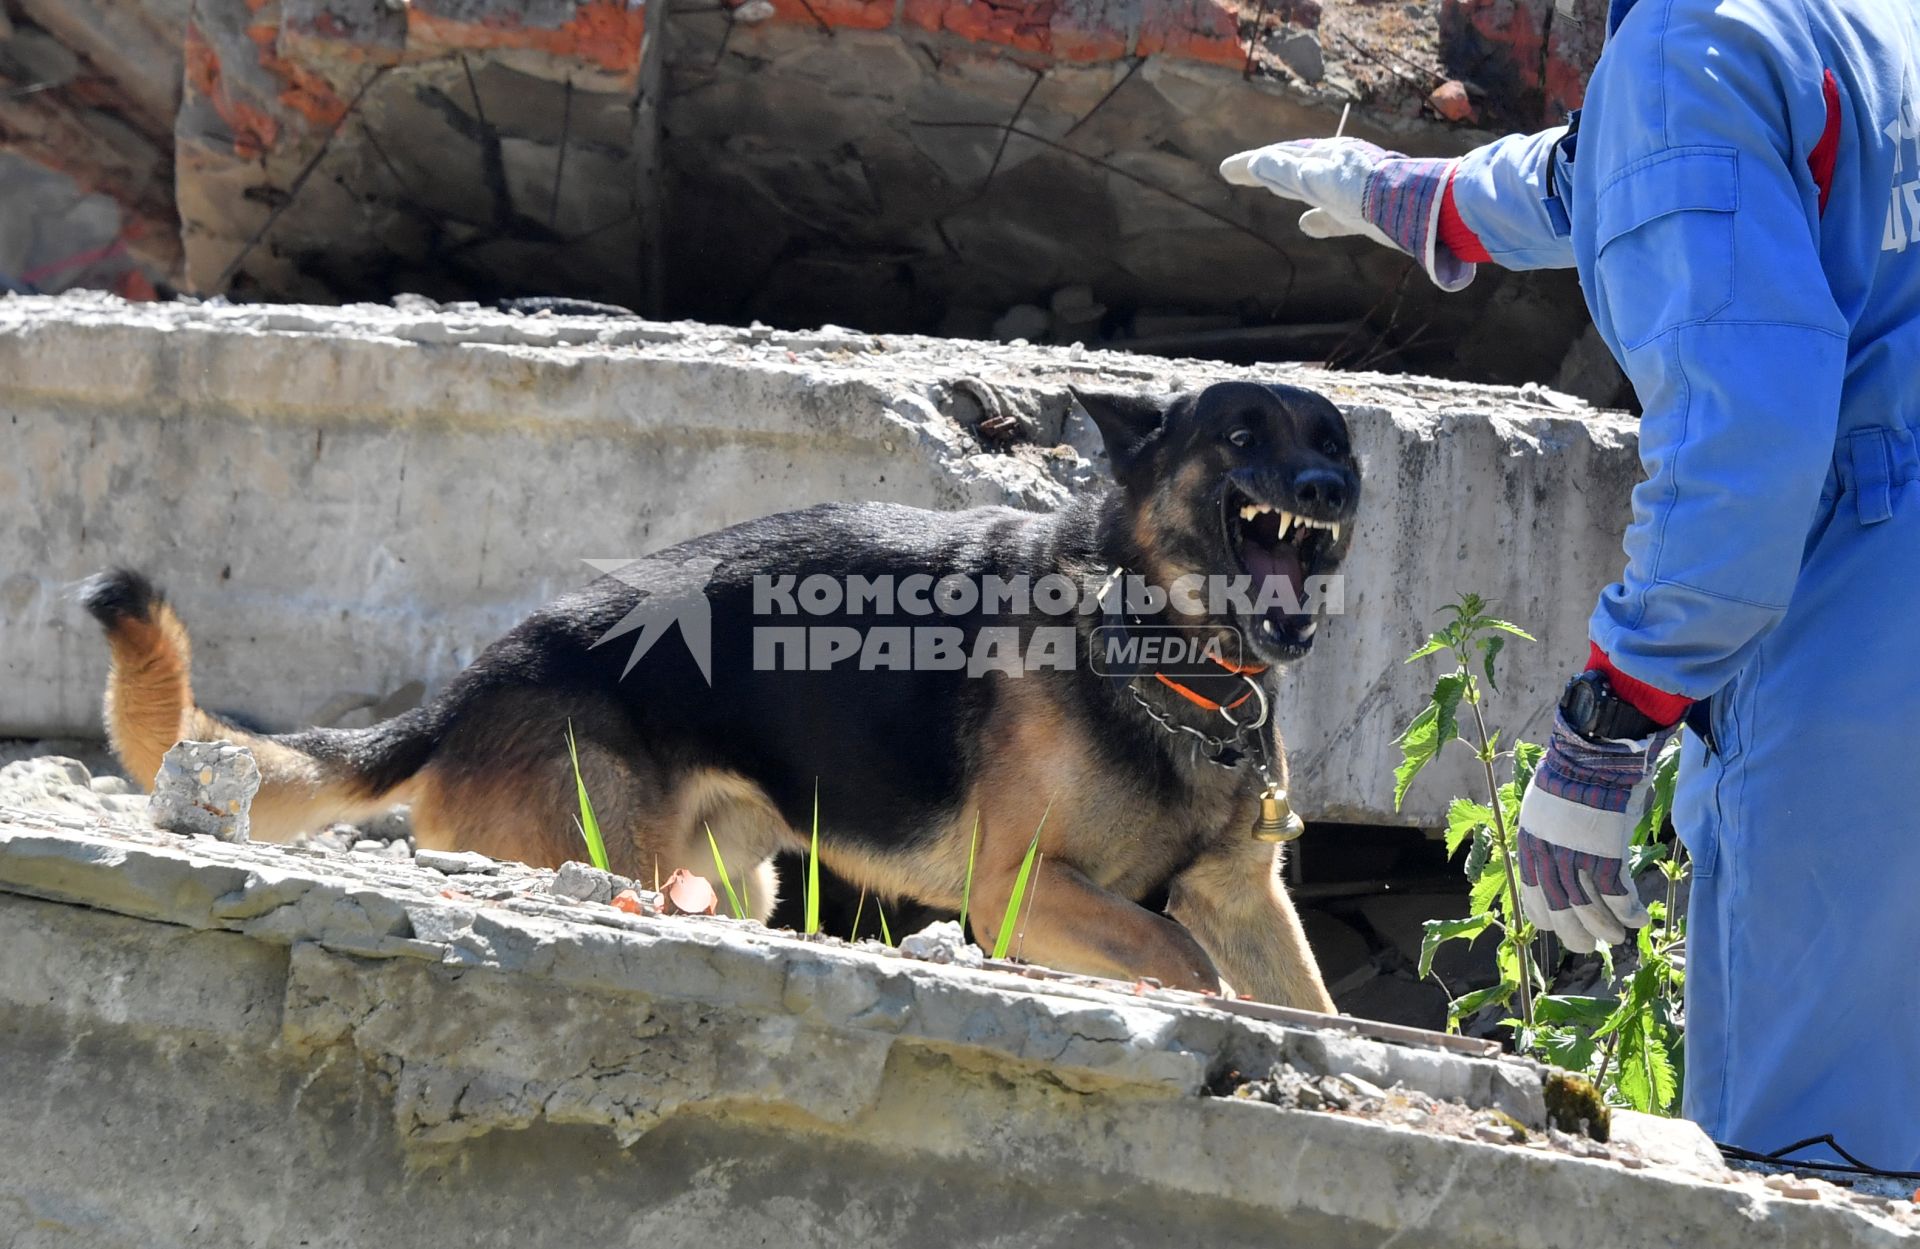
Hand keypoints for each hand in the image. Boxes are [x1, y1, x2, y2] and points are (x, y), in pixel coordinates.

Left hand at [1218, 137, 1474, 291]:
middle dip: (1284, 177)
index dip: (1323, 219)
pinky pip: (1277, 167)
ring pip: (1285, 168)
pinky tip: (1233, 170)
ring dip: (1259, 168)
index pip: (1339, 213)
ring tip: (1232, 170)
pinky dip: (1255, 167)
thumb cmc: (1435, 221)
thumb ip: (1440, 259)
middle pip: (1306, 179)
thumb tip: (1459, 278)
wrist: (1423, 201)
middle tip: (1258, 172)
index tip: (1308, 223)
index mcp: (1368, 204)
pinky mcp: (1312, 174)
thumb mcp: (1434, 242)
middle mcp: (1348, 182)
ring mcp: (1329, 174)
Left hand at [1514, 712, 1672, 951]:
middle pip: (1558, 909)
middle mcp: (1547, 853)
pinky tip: (1639, 919)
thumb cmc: (1577, 775)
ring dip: (1605, 927)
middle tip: (1590, 946)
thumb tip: (1562, 861)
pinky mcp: (1604, 851)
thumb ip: (1551, 837)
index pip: (1533, 895)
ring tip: (1617, 938)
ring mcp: (1574, 854)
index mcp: (1530, 843)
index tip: (1560, 928)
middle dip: (1575, 933)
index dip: (1548, 917)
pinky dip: (1628, 911)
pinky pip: (1617, 893)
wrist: (1594, 751)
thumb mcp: (1546, 808)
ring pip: (1588, 907)